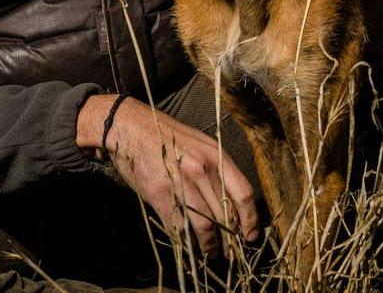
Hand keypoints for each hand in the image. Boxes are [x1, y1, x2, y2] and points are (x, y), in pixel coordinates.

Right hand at [78, 94, 259, 255]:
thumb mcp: (201, 145)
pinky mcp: (160, 195)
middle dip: (230, 239)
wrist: (131, 129)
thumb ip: (217, 170)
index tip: (251, 236)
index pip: (243, 194)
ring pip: (204, 226)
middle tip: (232, 253)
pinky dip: (185, 241)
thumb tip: (232, 201)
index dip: (250, 219)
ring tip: (211, 254)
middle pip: (225, 215)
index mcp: (216, 156)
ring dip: (210, 246)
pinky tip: (189, 246)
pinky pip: (178, 226)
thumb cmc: (167, 137)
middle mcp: (202, 170)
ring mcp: (181, 183)